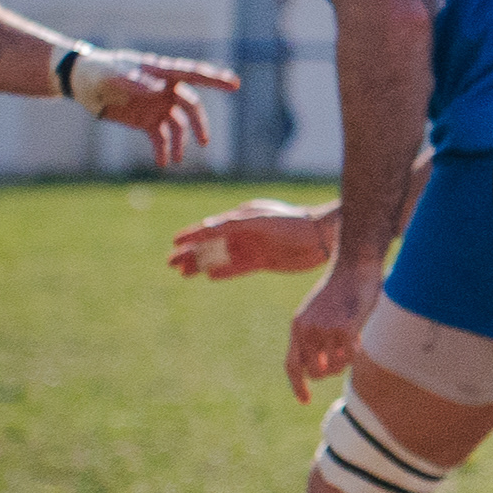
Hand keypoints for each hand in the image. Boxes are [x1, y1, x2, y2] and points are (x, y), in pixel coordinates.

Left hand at [65, 46, 244, 167]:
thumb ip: (136, 81)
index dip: (215, 78)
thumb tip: (160, 89)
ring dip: (181, 142)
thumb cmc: (99, 70)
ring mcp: (159, 106)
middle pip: (191, 106)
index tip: (235, 84)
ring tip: (178, 159)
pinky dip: (164, 150)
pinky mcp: (148, 121)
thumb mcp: (113, 74)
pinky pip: (162, 138)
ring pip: (179, 126)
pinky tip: (163, 163)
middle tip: (204, 142)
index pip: (193, 74)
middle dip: (199, 124)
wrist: (82, 83)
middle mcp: (166, 89)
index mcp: (162, 72)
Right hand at [168, 199, 335, 280]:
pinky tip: (208, 276)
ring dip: (202, 264)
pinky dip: (223, 272)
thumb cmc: (292, 223)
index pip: (211, 227)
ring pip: (221, 257)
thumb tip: (204, 228)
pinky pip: (237, 268)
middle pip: (211, 243)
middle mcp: (245, 232)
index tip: (174, 241)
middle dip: (191, 252)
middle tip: (169, 262)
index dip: (192, 235)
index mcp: (242, 216)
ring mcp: (253, 247)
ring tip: (182, 273)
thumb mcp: (259, 221)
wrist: (322, 238)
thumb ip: (232, 225)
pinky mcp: (264, 261)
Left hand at [283, 256, 381, 401]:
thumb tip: (321, 365)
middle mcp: (307, 330)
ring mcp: (325, 331)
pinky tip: (360, 337)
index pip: (292, 364)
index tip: (304, 400)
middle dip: (329, 371)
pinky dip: (357, 352)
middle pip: (315, 371)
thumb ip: (315, 334)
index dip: (297, 385)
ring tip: (352, 343)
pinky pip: (351, 357)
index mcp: (298, 325)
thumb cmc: (343, 287)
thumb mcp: (320, 311)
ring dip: (345, 361)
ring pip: (335, 366)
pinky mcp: (344, 330)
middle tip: (342, 359)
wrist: (355, 265)